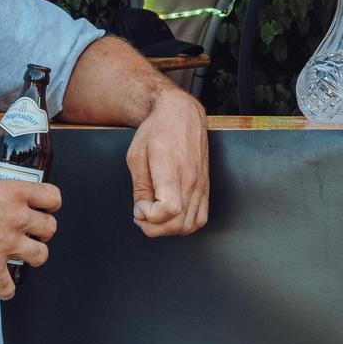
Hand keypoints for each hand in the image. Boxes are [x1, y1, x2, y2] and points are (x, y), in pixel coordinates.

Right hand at [0, 161, 59, 298]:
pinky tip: (3, 287)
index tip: (46, 208)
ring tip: (24, 256)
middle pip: (50, 228)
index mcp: (14, 193)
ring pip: (40, 256)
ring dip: (34, 257)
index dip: (51, 203)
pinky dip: (6, 289)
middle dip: (43, 232)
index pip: (52, 197)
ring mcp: (6, 243)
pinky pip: (7, 285)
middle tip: (33, 232)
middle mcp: (16, 218)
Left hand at [126, 89, 209, 236]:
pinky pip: (200, 218)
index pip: (169, 208)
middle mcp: (191, 180)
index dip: (150, 216)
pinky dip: (185, 225)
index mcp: (171, 169)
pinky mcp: (206, 187)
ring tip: (154, 215)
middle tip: (141, 212)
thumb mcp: (136, 156)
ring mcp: (201, 185)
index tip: (139, 206)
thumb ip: (140, 188)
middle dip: (153, 227)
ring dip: (168, 229)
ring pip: (190, 225)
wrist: (181, 114)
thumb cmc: (156, 131)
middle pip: (178, 223)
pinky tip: (171, 216)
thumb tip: (141, 212)